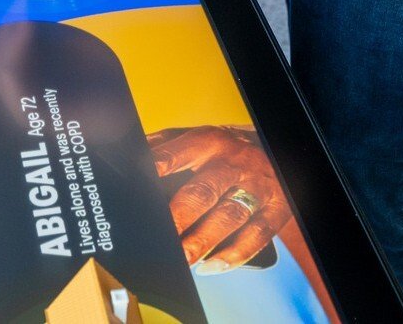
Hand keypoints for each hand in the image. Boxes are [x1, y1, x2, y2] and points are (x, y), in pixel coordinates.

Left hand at [148, 125, 292, 270]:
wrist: (275, 145)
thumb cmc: (223, 149)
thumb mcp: (196, 137)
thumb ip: (163, 147)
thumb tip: (125, 159)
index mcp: (207, 142)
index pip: (176, 155)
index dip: (157, 171)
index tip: (138, 191)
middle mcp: (232, 163)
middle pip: (203, 191)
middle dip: (179, 217)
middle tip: (161, 239)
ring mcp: (256, 186)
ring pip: (229, 215)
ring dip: (204, 241)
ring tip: (183, 259)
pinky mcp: (277, 208)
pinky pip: (257, 234)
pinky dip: (234, 254)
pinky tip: (212, 266)